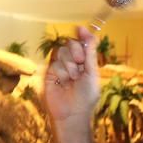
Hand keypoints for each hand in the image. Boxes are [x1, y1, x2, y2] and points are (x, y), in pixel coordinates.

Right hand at [44, 26, 99, 142]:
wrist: (73, 114)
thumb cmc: (86, 96)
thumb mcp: (93, 73)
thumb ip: (90, 52)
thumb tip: (86, 30)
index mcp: (85, 62)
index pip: (82, 42)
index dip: (82, 35)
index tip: (80, 29)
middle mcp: (72, 62)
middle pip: (70, 43)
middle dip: (76, 50)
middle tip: (80, 62)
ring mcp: (60, 67)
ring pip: (62, 52)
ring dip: (69, 65)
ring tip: (72, 79)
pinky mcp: (50, 73)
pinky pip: (54, 63)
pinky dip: (61, 72)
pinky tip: (63, 82)